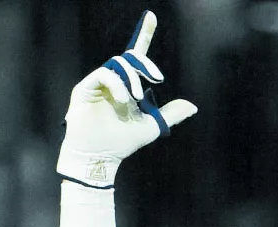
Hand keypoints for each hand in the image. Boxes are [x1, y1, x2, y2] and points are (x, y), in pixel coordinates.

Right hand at [57, 11, 196, 187]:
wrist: (99, 158)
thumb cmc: (121, 144)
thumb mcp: (152, 127)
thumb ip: (170, 114)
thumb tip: (192, 106)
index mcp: (127, 86)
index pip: (136, 55)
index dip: (144, 35)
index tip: (152, 17)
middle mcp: (112, 81)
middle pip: (130, 57)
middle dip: (145, 63)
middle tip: (156, 78)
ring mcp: (98, 84)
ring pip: (118, 63)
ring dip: (132, 77)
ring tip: (136, 98)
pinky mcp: (84, 89)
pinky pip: (104, 73)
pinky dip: (117, 84)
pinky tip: (123, 99)